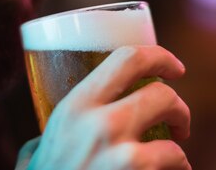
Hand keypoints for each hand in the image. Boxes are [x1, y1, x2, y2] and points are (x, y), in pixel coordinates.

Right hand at [24, 45, 190, 169]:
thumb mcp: (36, 155)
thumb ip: (44, 141)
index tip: (174, 68)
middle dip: (179, 108)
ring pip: (175, 142)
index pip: (128, 58)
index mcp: (76, 107)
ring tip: (173, 161)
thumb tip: (43, 142)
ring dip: (179, 152)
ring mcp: (122, 158)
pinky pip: (176, 169)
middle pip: (162, 94)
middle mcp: (100, 125)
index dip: (160, 57)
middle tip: (178, 123)